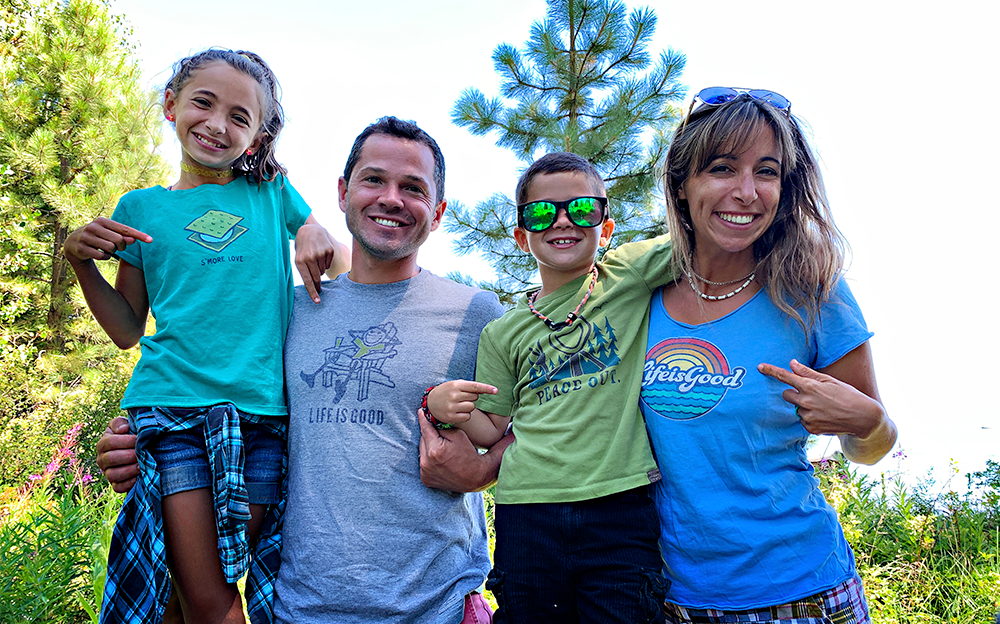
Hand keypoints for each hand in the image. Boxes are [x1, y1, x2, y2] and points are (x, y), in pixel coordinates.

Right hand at [64, 217, 151, 263]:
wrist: (73, 243)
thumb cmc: (98, 237)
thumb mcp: (109, 234)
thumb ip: (123, 236)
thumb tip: (134, 240)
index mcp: (102, 221)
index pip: (125, 229)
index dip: (138, 235)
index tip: (151, 240)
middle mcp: (93, 227)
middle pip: (119, 240)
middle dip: (121, 246)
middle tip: (116, 247)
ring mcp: (86, 237)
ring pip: (110, 248)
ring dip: (112, 252)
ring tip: (106, 249)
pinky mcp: (81, 248)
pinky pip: (102, 256)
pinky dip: (105, 257)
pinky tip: (99, 254)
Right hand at [96, 417, 138, 492]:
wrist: (139, 449)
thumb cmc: (131, 435)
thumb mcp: (124, 425)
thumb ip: (120, 423)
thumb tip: (123, 429)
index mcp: (103, 444)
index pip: (109, 442)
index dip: (125, 441)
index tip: (139, 439)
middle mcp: (102, 459)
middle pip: (110, 459)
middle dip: (128, 456)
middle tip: (142, 453)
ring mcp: (107, 473)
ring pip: (112, 475)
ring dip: (129, 470)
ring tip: (141, 465)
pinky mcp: (115, 484)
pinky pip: (118, 487)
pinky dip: (128, 484)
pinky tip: (138, 477)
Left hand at [294, 222, 336, 302]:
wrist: (310, 229)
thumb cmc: (302, 247)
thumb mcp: (298, 257)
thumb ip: (304, 271)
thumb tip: (313, 285)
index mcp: (300, 260)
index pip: (307, 280)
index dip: (312, 292)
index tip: (317, 301)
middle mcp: (310, 257)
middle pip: (317, 277)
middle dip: (317, 284)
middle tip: (319, 288)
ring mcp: (321, 253)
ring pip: (323, 271)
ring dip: (320, 269)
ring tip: (315, 259)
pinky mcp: (329, 250)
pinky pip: (328, 264)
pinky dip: (325, 263)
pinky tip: (321, 254)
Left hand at [417, 408, 507, 491]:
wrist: (475, 477)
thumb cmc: (468, 454)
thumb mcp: (458, 435)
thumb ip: (441, 427)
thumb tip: (430, 421)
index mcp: (435, 449)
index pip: (425, 429)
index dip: (423, 419)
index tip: (421, 412)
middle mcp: (426, 462)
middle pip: (422, 441)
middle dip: (429, 436)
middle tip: (440, 437)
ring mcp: (425, 472)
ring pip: (422, 452)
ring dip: (429, 448)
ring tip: (442, 450)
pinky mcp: (425, 479)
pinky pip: (423, 464)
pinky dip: (429, 460)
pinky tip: (440, 461)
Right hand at [427, 380, 496, 424]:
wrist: (430, 403)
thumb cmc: (447, 392)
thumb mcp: (456, 385)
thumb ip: (469, 386)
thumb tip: (487, 389)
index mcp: (456, 385)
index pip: (475, 386)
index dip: (487, 388)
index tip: (496, 390)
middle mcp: (454, 395)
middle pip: (475, 397)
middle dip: (472, 397)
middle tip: (462, 397)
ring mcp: (452, 407)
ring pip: (472, 407)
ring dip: (469, 406)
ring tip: (459, 405)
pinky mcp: (451, 417)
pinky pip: (467, 416)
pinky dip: (466, 415)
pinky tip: (458, 412)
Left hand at [757, 359, 883, 438]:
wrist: (863, 417)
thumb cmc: (848, 395)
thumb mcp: (829, 380)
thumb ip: (808, 373)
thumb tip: (792, 364)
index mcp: (811, 387)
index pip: (786, 377)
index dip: (772, 371)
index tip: (760, 367)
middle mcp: (806, 402)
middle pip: (786, 395)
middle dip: (794, 393)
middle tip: (811, 394)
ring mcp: (808, 416)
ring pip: (796, 408)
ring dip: (804, 406)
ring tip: (823, 406)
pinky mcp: (811, 428)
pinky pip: (802, 420)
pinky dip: (810, 417)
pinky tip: (824, 415)